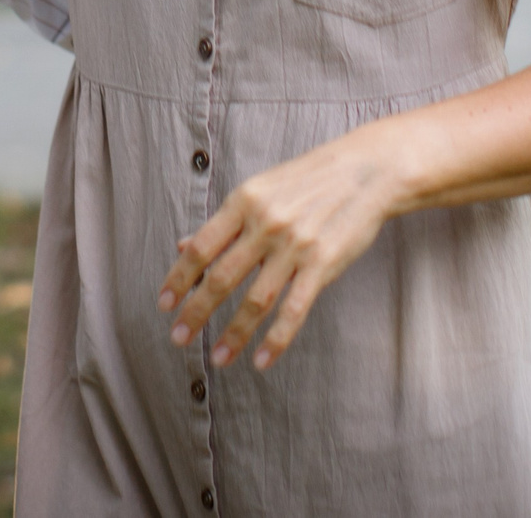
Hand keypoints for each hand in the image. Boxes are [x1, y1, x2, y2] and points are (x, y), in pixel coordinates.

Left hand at [157, 126, 411, 371]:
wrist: (366, 170)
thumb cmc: (308, 180)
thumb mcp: (260, 190)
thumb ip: (224, 222)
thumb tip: (183, 246)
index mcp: (245, 201)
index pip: (202, 247)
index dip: (179, 277)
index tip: (164, 303)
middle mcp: (265, 223)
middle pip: (221, 277)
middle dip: (196, 312)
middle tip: (178, 338)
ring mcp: (295, 245)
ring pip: (255, 300)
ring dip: (233, 334)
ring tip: (217, 358)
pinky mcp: (322, 264)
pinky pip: (294, 310)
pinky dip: (276, 339)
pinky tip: (261, 360)